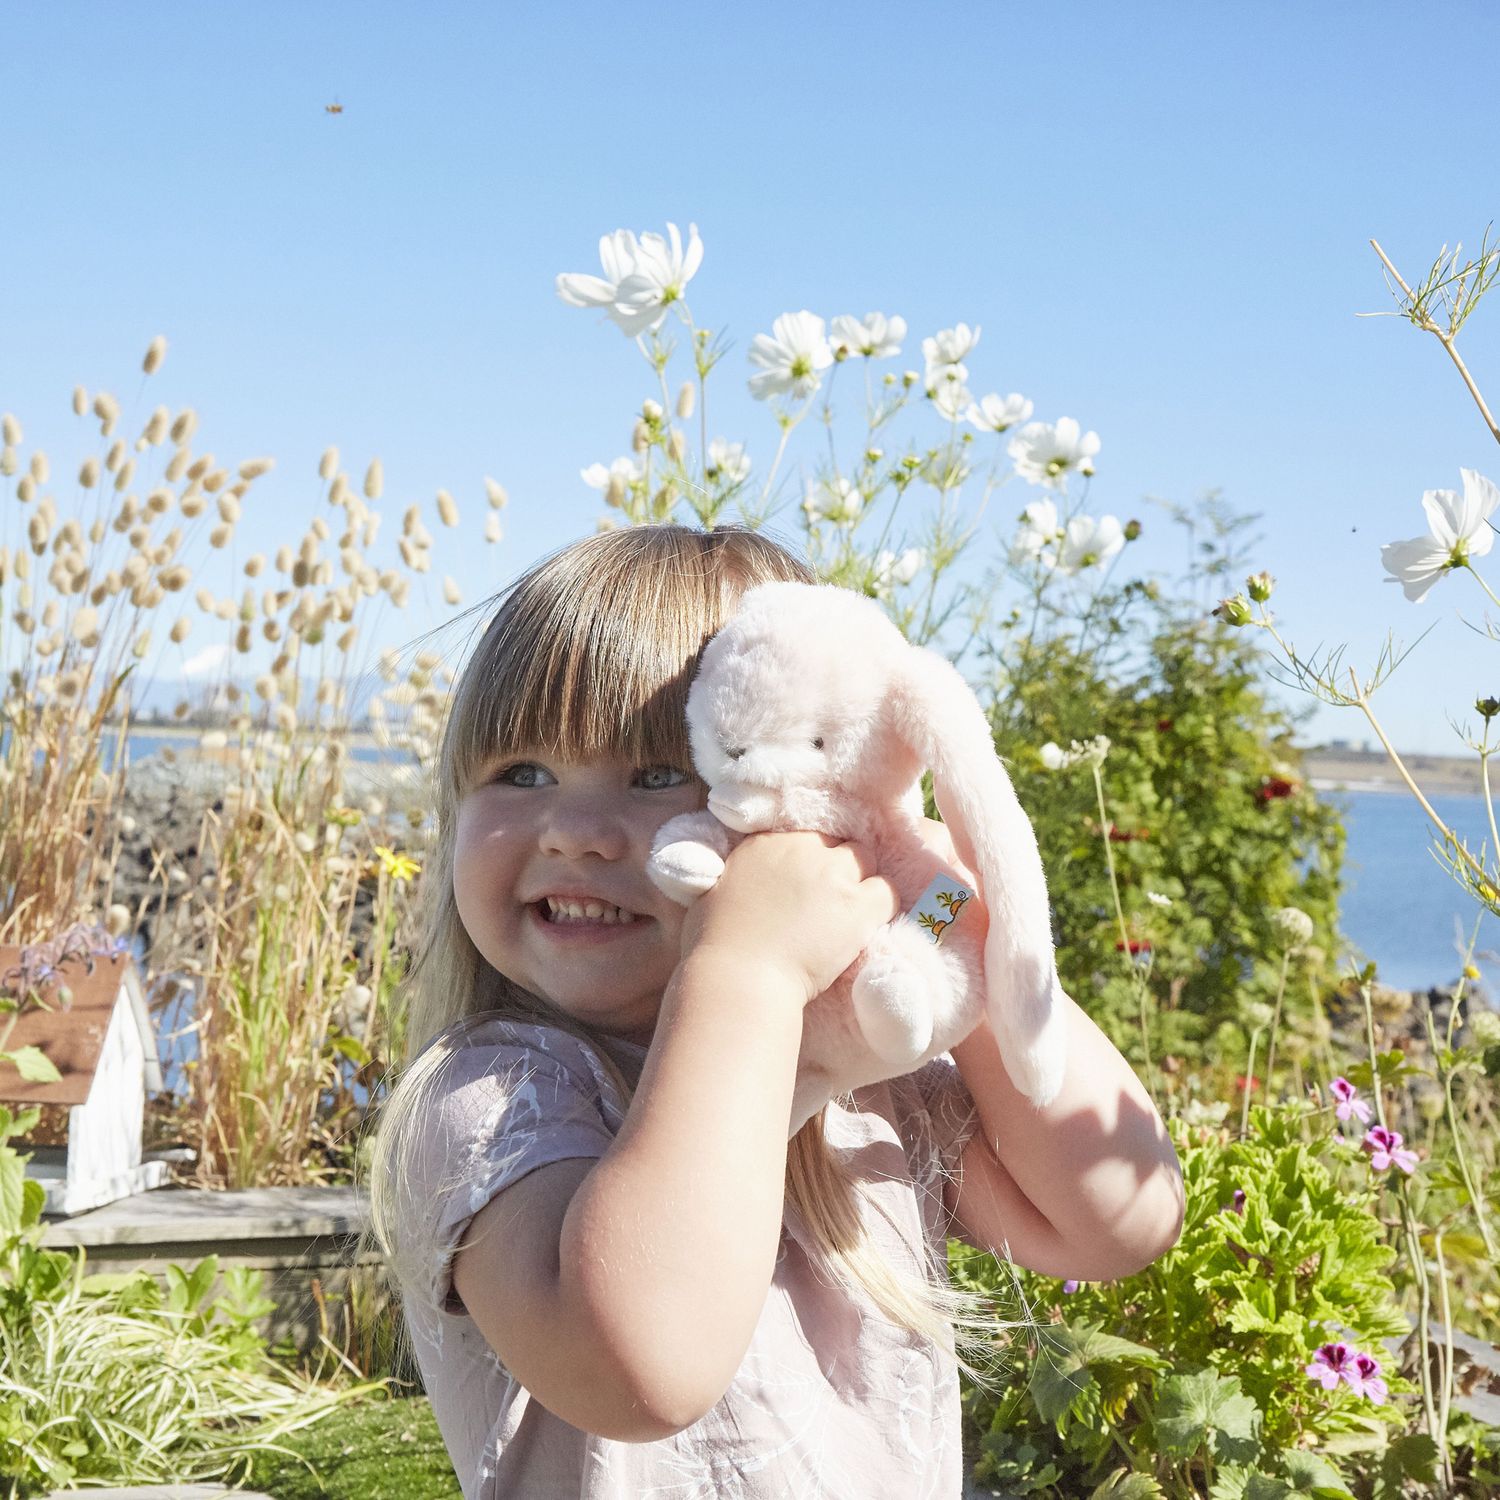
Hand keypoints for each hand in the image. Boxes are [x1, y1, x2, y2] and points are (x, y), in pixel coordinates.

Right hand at [680, 829, 898, 1006]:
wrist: (739, 976)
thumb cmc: (716, 943)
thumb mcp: (715, 888)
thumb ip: (740, 871)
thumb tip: (748, 877)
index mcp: (766, 842)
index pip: (806, 835)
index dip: (809, 859)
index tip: (806, 882)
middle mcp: (802, 848)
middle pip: (837, 843)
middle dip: (836, 867)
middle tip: (827, 900)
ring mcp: (833, 875)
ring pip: (865, 859)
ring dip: (860, 882)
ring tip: (848, 913)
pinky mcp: (857, 905)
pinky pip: (887, 891)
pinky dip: (882, 906)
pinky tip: (866, 926)